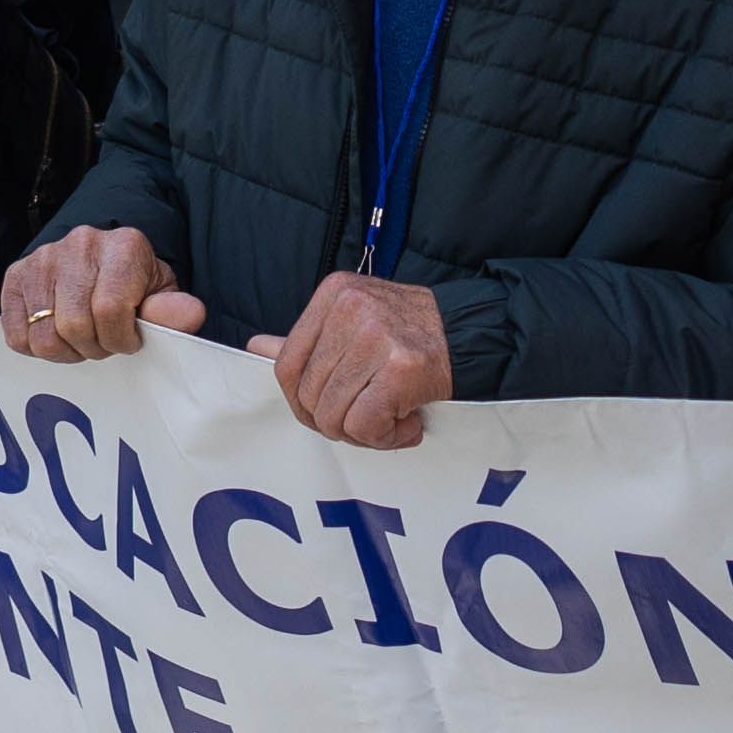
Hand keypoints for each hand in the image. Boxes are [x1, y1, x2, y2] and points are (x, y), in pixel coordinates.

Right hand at [1, 225, 201, 361]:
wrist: (101, 261)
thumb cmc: (135, 285)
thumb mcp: (161, 295)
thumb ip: (173, 310)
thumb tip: (189, 316)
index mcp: (123, 246)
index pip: (110, 310)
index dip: (120, 339)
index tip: (129, 341)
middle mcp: (79, 245)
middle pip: (74, 326)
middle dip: (93, 348)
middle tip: (104, 342)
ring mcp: (42, 259)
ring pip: (43, 336)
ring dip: (65, 351)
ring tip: (81, 339)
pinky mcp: (16, 276)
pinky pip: (17, 334)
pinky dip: (36, 346)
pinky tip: (56, 332)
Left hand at [252, 272, 457, 446]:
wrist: (476, 337)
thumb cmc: (412, 336)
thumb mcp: (357, 323)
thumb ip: (310, 340)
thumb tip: (256, 347)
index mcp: (334, 293)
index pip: (288, 365)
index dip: (302, 403)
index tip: (327, 414)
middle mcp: (352, 308)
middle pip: (310, 395)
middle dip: (336, 422)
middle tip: (370, 419)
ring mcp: (377, 335)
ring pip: (335, 414)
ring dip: (363, 433)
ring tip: (393, 420)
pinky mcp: (401, 366)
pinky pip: (365, 424)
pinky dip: (384, 438)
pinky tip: (408, 424)